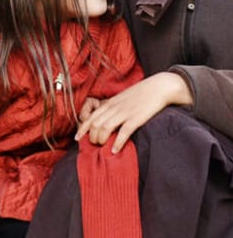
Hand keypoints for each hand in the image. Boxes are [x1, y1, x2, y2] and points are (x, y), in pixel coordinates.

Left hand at [75, 72, 192, 152]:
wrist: (159, 87)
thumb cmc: (142, 94)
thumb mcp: (123, 99)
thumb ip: (113, 108)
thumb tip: (106, 120)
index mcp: (110, 103)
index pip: (91, 117)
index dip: (82, 128)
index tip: (77, 138)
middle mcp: (115, 107)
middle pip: (95, 124)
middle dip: (92, 137)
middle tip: (95, 145)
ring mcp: (125, 112)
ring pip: (105, 128)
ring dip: (102, 140)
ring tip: (103, 148)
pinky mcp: (136, 118)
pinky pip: (124, 132)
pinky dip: (117, 142)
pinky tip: (114, 150)